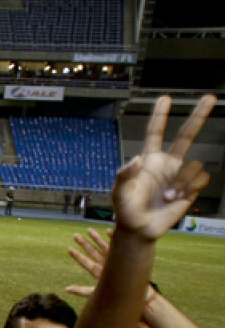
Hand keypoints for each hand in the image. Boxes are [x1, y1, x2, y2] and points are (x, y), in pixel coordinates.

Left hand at [112, 94, 214, 239]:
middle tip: (210, 98)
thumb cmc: (126, 211)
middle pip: (186, 135)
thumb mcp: (118, 193)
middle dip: (198, 116)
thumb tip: (137, 159)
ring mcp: (180, 175)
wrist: (139, 230)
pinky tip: (178, 198)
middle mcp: (167, 164)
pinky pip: (200, 179)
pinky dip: (190, 188)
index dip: (160, 116)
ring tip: (167, 196)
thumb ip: (123, 176)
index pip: (155, 133)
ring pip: (194, 164)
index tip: (165, 98)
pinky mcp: (191, 188)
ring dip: (182, 181)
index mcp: (149, 160)